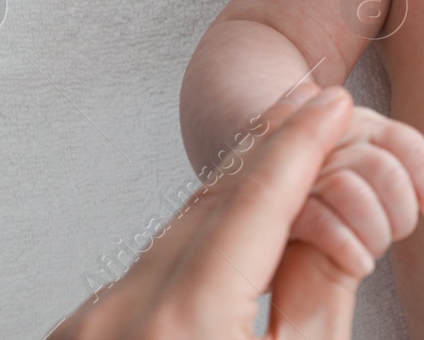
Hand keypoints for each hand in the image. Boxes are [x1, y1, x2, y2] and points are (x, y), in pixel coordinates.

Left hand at [53, 87, 362, 339]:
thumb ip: (317, 298)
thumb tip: (337, 230)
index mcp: (182, 328)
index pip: (254, 203)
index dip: (300, 146)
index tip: (330, 106)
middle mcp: (118, 319)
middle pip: (209, 209)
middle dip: (268, 152)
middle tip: (312, 106)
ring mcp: (85, 330)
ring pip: (173, 239)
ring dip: (231, 196)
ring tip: (278, 150)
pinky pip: (142, 277)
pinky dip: (191, 247)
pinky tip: (225, 226)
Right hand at [286, 91, 423, 279]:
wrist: (254, 222)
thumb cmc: (323, 206)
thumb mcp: (357, 174)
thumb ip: (385, 172)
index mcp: (349, 124)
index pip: (403, 142)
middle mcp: (322, 141)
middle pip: (382, 167)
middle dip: (401, 209)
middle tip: (397, 233)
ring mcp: (293, 173)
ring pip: (350, 190)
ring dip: (375, 231)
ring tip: (374, 251)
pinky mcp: (273, 210)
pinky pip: (320, 222)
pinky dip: (348, 247)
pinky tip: (359, 264)